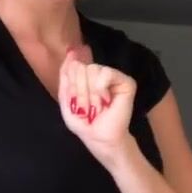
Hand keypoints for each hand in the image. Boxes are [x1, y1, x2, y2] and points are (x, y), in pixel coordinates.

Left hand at [58, 44, 136, 164]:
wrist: (100, 138)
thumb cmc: (84, 124)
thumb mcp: (66, 100)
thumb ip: (65, 77)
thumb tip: (71, 54)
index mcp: (85, 78)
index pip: (73, 65)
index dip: (71, 84)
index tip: (78, 104)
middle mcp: (99, 75)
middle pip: (81, 68)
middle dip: (80, 92)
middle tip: (88, 109)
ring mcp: (113, 77)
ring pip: (92, 69)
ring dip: (90, 93)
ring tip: (97, 107)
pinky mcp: (126, 82)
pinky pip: (106, 72)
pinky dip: (101, 88)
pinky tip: (106, 100)